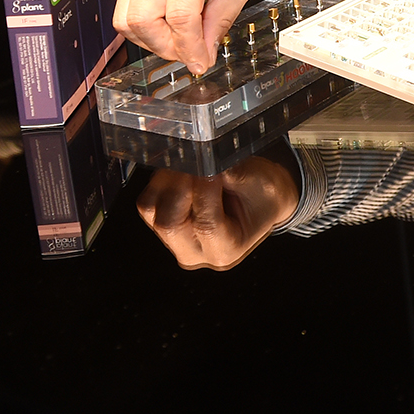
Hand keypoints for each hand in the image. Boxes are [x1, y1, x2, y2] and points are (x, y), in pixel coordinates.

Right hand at [115, 0, 268, 70]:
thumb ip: (219, 22)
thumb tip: (201, 55)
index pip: (179, 16)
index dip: (189, 48)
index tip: (201, 63)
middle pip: (143, 20)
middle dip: (166, 47)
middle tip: (191, 52)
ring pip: (126, 19)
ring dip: (151, 40)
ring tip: (180, 39)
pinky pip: (126, 8)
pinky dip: (144, 25)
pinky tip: (168, 25)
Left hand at [136, 157, 299, 270]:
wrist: (261, 199)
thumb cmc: (264, 195)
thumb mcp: (262, 183)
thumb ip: (233, 174)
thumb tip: (206, 160)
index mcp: (226, 251)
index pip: (206, 225)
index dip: (205, 191)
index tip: (212, 166)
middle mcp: (196, 253)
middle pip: (169, 223)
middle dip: (181, 185)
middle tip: (198, 160)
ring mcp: (175, 242)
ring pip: (153, 210)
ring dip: (169, 181)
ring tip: (193, 164)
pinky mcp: (163, 225)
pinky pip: (149, 203)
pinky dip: (161, 183)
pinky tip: (183, 172)